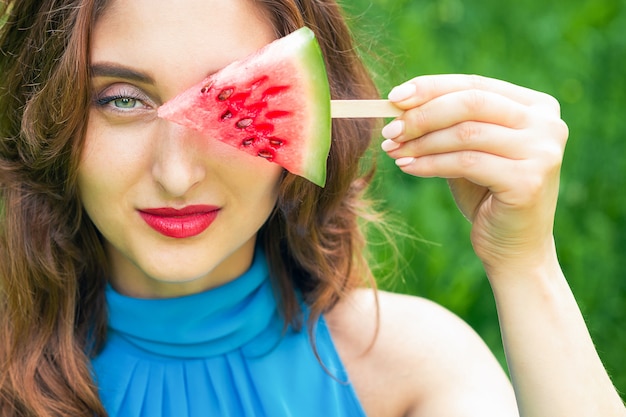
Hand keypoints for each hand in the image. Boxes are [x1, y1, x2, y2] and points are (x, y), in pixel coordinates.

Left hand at [380, 74, 568, 275]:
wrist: (514, 248)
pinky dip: (430, 163)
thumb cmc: (486, 194)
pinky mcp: (527, 181)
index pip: (475, 85)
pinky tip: (407, 167)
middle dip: (423, 115)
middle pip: (470, 103)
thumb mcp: (468, 150)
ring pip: (465, 133)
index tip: (394, 97)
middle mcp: (547, 123)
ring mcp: (542, 151)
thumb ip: (447, 124)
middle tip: (390, 130)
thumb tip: (399, 102)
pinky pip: (466, 163)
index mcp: (536, 106)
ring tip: (393, 151)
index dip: (431, 88)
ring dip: (421, 142)